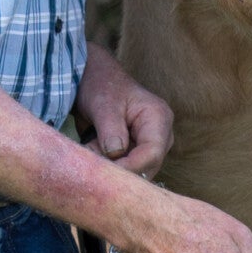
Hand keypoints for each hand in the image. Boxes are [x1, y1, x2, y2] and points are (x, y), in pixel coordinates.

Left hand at [72, 42, 172, 176]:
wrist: (96, 81)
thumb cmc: (102, 87)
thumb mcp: (104, 104)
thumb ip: (111, 130)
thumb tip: (115, 154)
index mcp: (159, 118)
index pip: (152, 153)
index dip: (130, 166)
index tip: (104, 171)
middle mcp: (161, 135)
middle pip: (147, 167)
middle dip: (119, 169)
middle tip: (91, 162)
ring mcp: (150, 146)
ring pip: (136, 171)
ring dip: (111, 167)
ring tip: (90, 147)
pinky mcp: (138, 153)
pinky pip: (127, 169)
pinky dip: (108, 165)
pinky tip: (93, 148)